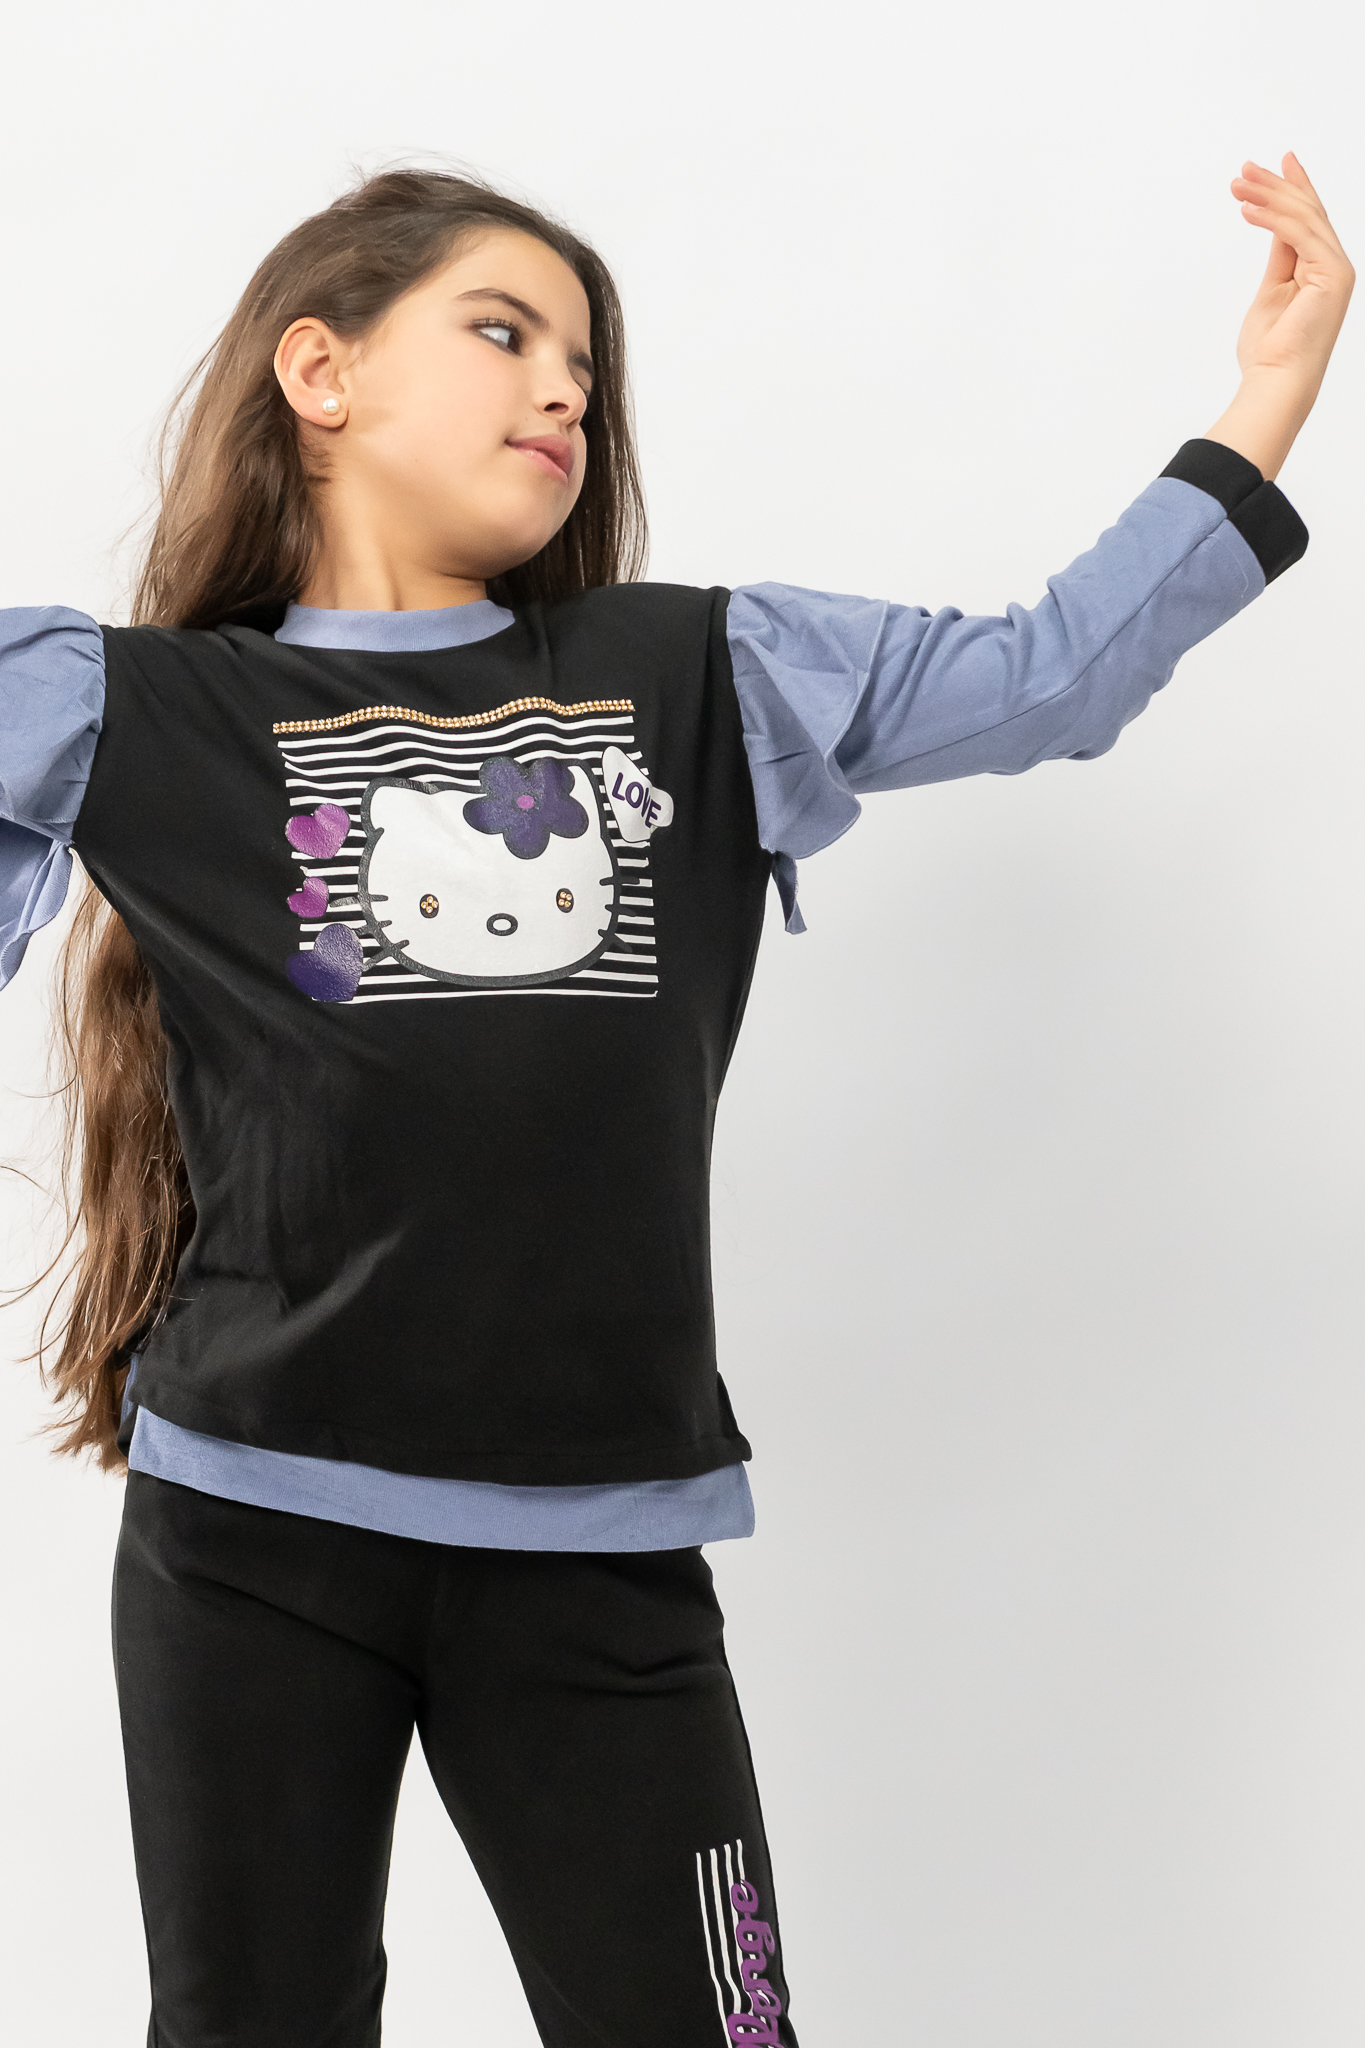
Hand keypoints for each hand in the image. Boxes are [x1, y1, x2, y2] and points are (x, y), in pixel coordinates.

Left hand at [1205, 154, 1352, 479]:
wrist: (1276, 382)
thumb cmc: (1270, 352)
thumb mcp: (1272, 292)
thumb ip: (1280, 257)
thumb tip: (1272, 225)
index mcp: (1322, 269)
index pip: (1309, 219)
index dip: (1294, 188)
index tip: (1275, 163)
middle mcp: (1335, 265)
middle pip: (1307, 212)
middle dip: (1275, 186)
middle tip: (1243, 170)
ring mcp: (1337, 269)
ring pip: (1303, 217)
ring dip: (1268, 196)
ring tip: (1237, 185)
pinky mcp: (1332, 274)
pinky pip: (1299, 234)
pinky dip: (1271, 218)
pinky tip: (1247, 209)